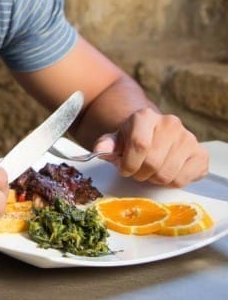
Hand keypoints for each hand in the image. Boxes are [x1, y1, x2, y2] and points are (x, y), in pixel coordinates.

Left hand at [93, 107, 208, 186]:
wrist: (155, 134)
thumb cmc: (132, 139)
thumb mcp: (116, 139)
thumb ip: (106, 145)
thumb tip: (99, 151)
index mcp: (145, 116)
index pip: (139, 145)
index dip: (129, 163)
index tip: (124, 169)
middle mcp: (170, 123)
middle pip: (153, 162)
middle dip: (140, 173)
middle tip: (137, 171)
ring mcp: (188, 138)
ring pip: (167, 174)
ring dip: (154, 179)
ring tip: (151, 171)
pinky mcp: (201, 154)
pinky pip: (183, 179)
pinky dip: (171, 183)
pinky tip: (167, 172)